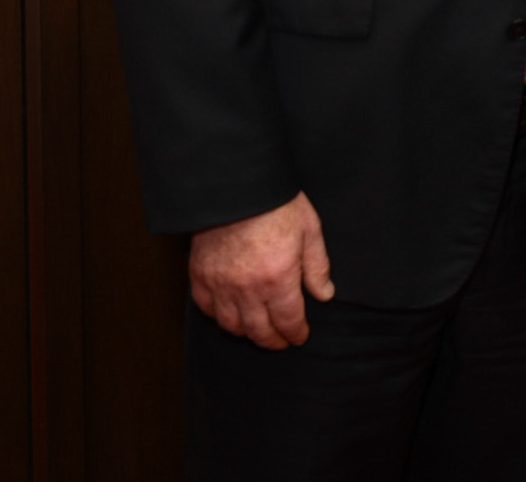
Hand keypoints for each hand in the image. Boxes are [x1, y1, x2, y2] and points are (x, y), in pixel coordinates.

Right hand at [189, 191, 334, 349]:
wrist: (237, 185)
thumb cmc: (276, 204)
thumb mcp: (310, 230)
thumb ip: (317, 267)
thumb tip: (325, 294)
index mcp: (278, 279)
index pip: (288, 321)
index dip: (296, 333)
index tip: (300, 336)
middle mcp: (247, 288)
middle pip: (259, 331)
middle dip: (273, 341)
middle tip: (281, 341)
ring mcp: (220, 284)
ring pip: (231, 325)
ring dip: (246, 333)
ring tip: (257, 331)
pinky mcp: (200, 275)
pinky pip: (206, 308)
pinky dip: (218, 316)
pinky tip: (228, 314)